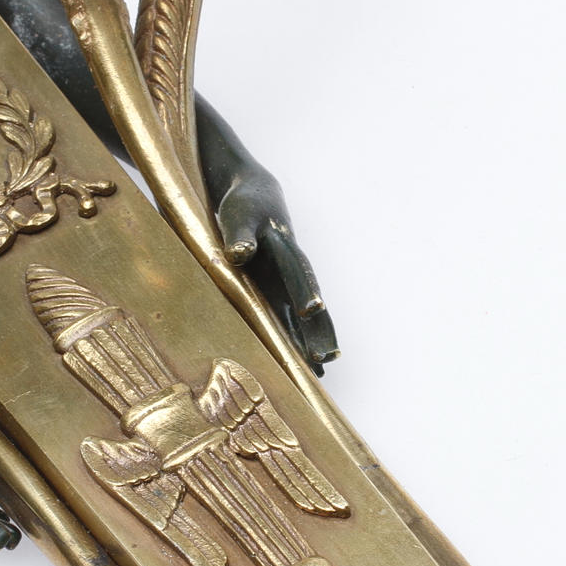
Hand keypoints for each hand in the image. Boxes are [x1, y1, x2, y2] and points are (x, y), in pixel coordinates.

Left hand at [215, 171, 339, 375]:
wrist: (256, 197)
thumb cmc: (244, 205)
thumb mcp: (240, 214)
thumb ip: (240, 234)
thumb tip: (240, 253)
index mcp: (284, 248)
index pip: (296, 271)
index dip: (304, 289)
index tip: (312, 309)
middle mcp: (291, 270)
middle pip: (310, 301)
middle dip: (318, 328)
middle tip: (326, 355)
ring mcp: (286, 283)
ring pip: (304, 317)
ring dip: (312, 340)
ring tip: (322, 368)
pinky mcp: (277, 294)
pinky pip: (290, 322)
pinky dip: (298, 342)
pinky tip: (309, 368)